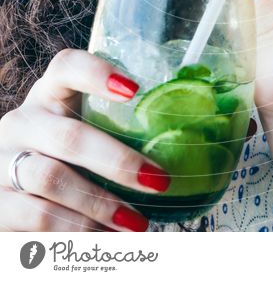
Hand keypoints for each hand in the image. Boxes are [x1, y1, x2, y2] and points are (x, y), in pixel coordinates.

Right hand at [0, 49, 170, 231]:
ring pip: (53, 181)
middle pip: (70, 137)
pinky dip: (76, 233)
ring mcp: (3, 161)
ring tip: (137, 224)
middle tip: (158, 181)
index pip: (66, 67)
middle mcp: (23, 122)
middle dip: (118, 162)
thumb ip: (129, 131)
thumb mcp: (89, 136)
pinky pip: (37, 218)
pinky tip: (105, 240)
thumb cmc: (69, 162)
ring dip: (101, 206)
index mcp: (50, 95)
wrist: (14, 202)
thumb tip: (215, 137)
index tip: (135, 90)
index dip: (97, 73)